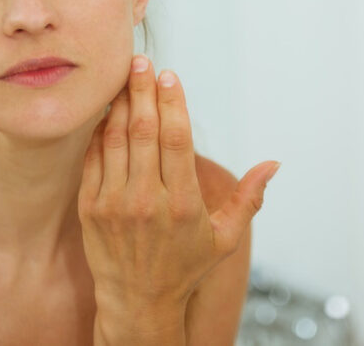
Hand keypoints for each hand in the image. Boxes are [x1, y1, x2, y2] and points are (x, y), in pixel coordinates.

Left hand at [78, 55, 279, 343]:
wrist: (137, 303)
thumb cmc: (185, 267)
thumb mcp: (225, 238)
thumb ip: (248, 198)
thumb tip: (274, 164)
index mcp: (183, 204)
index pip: (176, 139)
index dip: (173, 102)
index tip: (170, 75)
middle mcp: (146, 201)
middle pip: (144, 131)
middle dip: (143, 90)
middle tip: (141, 61)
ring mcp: (114, 204)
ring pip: (116, 139)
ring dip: (120, 104)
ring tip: (125, 77)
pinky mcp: (90, 208)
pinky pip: (94, 158)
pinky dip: (101, 130)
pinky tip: (109, 111)